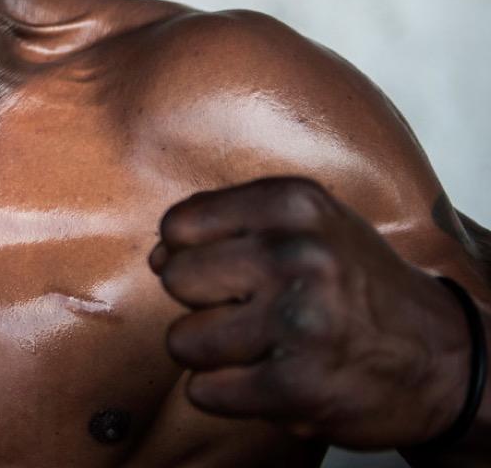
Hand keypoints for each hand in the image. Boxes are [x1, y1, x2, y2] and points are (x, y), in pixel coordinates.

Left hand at [149, 177, 471, 448]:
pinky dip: (224, 392)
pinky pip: (204, 391)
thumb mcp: (306, 223)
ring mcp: (298, 323)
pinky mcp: (297, 388)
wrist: (442, 356)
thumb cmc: (354, 281)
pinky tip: (263, 379)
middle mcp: (296, 256)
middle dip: (200, 301)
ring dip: (210, 352)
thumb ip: (226, 224)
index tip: (226, 268)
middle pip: (175, 279)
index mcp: (292, 204)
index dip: (190, 252)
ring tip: (256, 346)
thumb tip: (155, 257)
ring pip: (183, 340)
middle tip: (246, 309)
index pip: (178, 225)